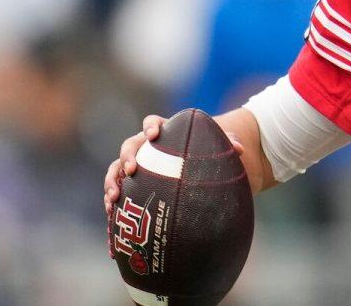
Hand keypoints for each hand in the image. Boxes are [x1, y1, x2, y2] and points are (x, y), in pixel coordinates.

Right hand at [103, 114, 243, 215]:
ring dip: (112, 182)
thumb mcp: (217, 148)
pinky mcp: (132, 189)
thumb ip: (227, 144)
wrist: (197, 173)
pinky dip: (113, 212)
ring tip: (113, 199)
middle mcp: (144, 149)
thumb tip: (239, 149)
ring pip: (116, 171)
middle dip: (127, 156)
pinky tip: (112, 228)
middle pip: (129, 147)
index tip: (154, 135)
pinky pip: (118, 198)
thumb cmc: (206, 154)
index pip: (152, 123)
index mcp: (163, 133)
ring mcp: (136, 169)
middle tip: (132, 169)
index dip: (151, 127)